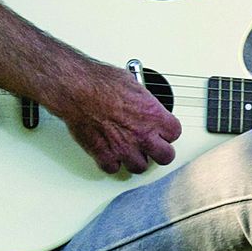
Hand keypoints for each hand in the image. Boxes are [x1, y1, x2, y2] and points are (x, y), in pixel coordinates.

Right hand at [55, 59, 181, 174]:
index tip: (163, 130)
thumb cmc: (100, 82)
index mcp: (153, 115)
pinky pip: (113, 168)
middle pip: (165, 156)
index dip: (168, 132)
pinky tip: (111, 153)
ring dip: (136, 160)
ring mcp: (123, 147)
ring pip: (140, 167)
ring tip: (131, 150)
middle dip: (160, 151)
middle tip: (154, 146)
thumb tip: (144, 103)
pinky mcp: (104, 155)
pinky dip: (112, 163)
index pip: (174, 133)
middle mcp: (142, 134)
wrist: (77, 89)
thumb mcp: (133, 84)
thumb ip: (143, 101)